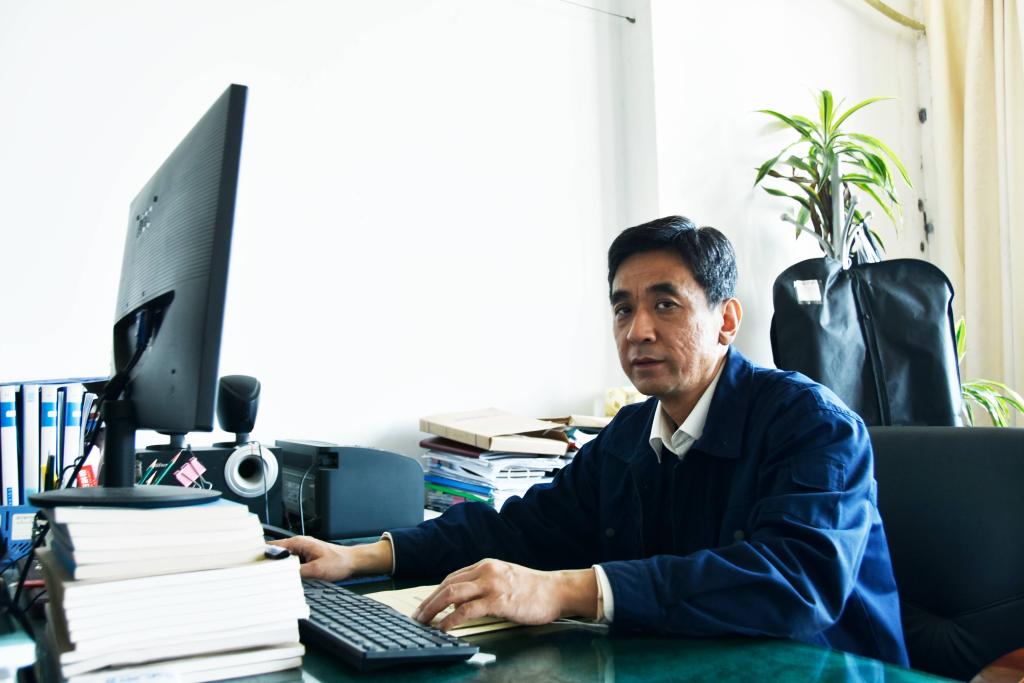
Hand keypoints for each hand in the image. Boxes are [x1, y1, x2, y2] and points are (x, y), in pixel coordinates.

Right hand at [268, 536, 391, 580]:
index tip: (250, 564)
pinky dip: (285, 571)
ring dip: (276, 568)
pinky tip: (281, 580)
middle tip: (256, 576)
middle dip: (266, 563)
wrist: (353, 562)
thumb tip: (280, 576)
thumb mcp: (316, 569)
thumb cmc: (339, 562)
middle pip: (275, 554)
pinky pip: (290, 565)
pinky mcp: (305, 559)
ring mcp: (301, 552)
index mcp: (298, 543)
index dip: (260, 554)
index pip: (272, 546)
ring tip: (266, 579)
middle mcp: (298, 545)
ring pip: (282, 560)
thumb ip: (297, 572)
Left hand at [411, 558, 596, 631]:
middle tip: (417, 617)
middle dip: (429, 602)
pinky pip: (467, 610)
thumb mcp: (504, 580)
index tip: (425, 606)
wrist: (556, 590)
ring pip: (452, 594)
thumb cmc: (532, 589)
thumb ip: (483, 586)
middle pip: (447, 585)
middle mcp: (485, 571)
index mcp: (486, 565)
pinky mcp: (498, 600)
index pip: (452, 578)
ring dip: (434, 609)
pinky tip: (444, 628)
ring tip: (423, 622)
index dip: (436, 593)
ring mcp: (491, 584)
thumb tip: (460, 604)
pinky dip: (452, 620)